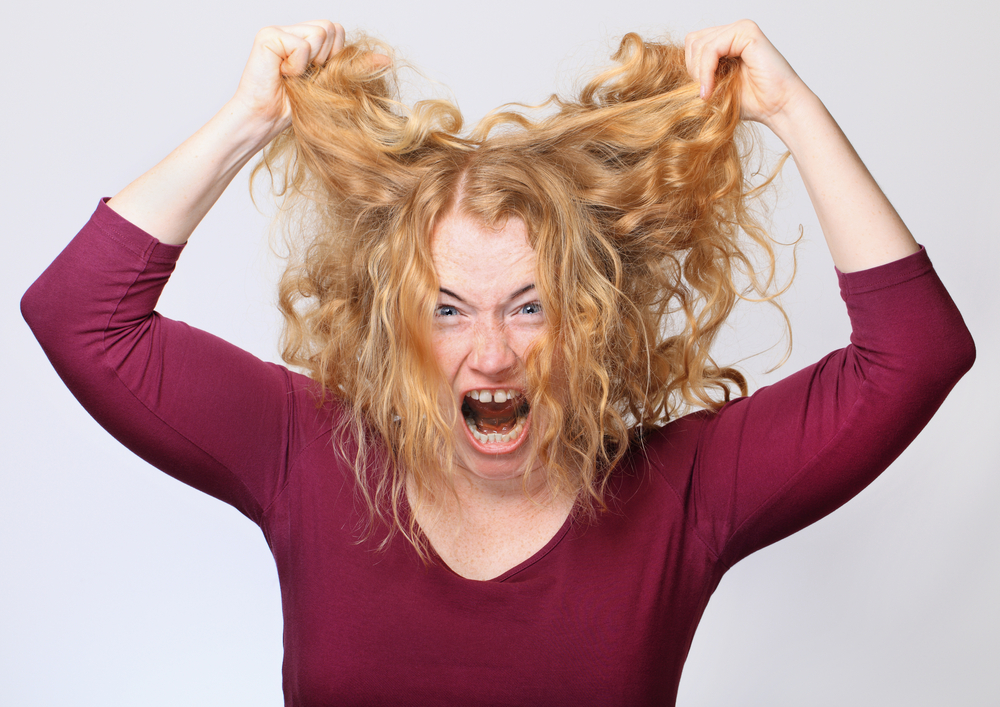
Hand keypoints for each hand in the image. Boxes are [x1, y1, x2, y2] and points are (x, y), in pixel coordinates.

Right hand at [231, 20, 344, 140]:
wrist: (266, 121)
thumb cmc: (295, 107)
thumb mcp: (333, 84)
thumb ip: (356, 68)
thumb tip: (387, 59)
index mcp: (306, 39)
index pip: (337, 31)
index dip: (335, 56)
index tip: (317, 75)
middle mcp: (292, 30)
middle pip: (331, 28)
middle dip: (326, 57)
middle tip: (305, 76)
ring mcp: (278, 31)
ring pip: (320, 33)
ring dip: (312, 62)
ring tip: (293, 76)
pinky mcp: (268, 37)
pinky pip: (302, 46)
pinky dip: (297, 66)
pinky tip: (282, 74)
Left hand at [684, 20, 809, 127]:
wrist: (779, 108)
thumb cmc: (752, 103)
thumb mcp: (715, 88)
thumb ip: (697, 76)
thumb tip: (668, 73)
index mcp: (727, 41)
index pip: (693, 45)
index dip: (690, 69)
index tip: (700, 93)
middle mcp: (734, 30)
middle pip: (692, 41)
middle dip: (692, 70)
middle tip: (704, 93)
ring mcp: (741, 28)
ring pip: (699, 44)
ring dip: (698, 73)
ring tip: (709, 93)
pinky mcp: (747, 32)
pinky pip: (711, 48)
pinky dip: (705, 72)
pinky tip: (710, 89)